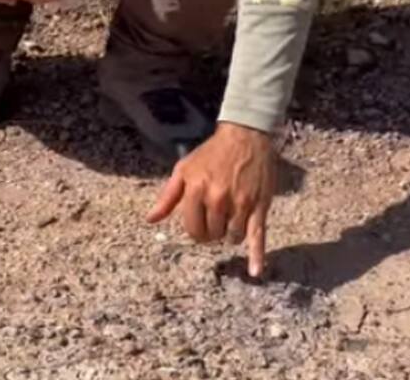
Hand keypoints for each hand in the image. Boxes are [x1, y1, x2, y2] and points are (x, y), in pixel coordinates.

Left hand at [146, 122, 276, 276]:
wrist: (245, 137)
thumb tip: (150, 219)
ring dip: (228, 235)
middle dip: (211, 232)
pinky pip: (258, 236)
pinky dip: (257, 255)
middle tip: (214, 220)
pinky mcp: (259, 207)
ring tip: (229, 220)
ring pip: (231, 237)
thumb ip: (168, 196)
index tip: (198, 225)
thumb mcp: (184, 169)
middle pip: (211, 234)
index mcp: (196, 189)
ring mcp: (240, 204)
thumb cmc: (211, 154)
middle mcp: (217, 199)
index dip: (194, 229)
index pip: (191, 227)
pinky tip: (255, 271)